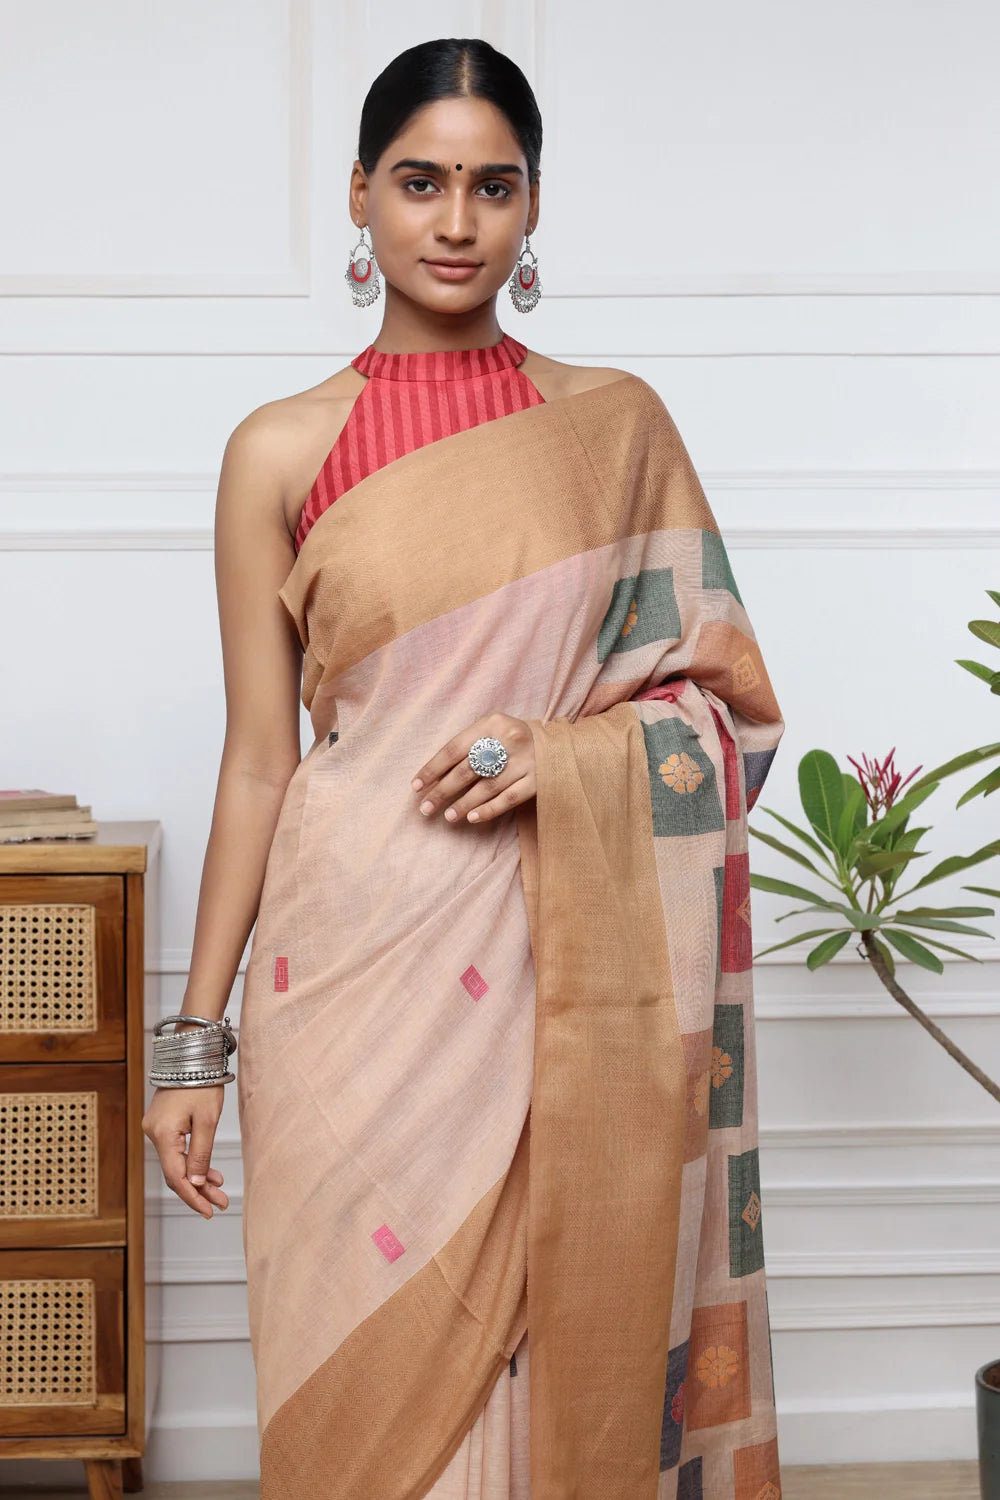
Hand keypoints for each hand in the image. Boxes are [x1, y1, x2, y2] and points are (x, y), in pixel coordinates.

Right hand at [141, 1025, 229, 1219]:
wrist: (192, 1053)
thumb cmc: (202, 1082)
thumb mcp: (207, 1120)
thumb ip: (201, 1154)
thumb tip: (195, 1184)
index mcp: (163, 1135)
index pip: (176, 1177)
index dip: (192, 1197)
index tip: (209, 1211)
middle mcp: (153, 1133)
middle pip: (175, 1173)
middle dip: (198, 1190)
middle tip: (220, 1205)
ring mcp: (156, 1128)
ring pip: (176, 1163)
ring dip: (197, 1177)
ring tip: (219, 1191)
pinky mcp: (162, 1123)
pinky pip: (176, 1150)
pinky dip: (192, 1162)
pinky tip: (208, 1173)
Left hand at [411, 712, 535, 824]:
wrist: (557, 744)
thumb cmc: (513, 738)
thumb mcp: (493, 728)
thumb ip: (469, 743)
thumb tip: (435, 774)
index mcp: (492, 723)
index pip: (454, 749)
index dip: (433, 769)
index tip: (416, 786)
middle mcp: (509, 740)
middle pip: (467, 770)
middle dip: (443, 791)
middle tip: (425, 808)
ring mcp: (526, 761)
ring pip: (487, 787)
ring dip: (464, 804)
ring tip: (447, 816)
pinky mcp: (538, 780)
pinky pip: (508, 798)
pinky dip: (488, 810)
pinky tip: (472, 818)